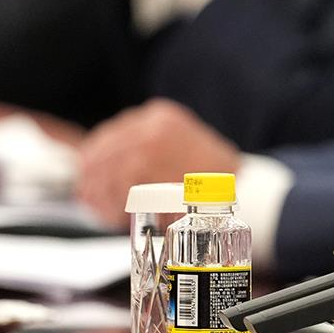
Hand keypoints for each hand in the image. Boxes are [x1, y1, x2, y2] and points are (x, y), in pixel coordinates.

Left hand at [76, 99, 240, 219]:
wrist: (246, 189)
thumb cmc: (212, 178)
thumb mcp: (179, 148)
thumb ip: (144, 149)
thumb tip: (99, 168)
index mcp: (159, 115)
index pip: (110, 134)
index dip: (93, 158)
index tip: (87, 175)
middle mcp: (153, 126)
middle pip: (104, 153)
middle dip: (92, 180)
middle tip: (89, 199)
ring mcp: (153, 148)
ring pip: (109, 173)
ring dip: (101, 196)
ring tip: (104, 211)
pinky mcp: (155, 176)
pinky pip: (121, 193)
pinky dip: (112, 208)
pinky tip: (117, 217)